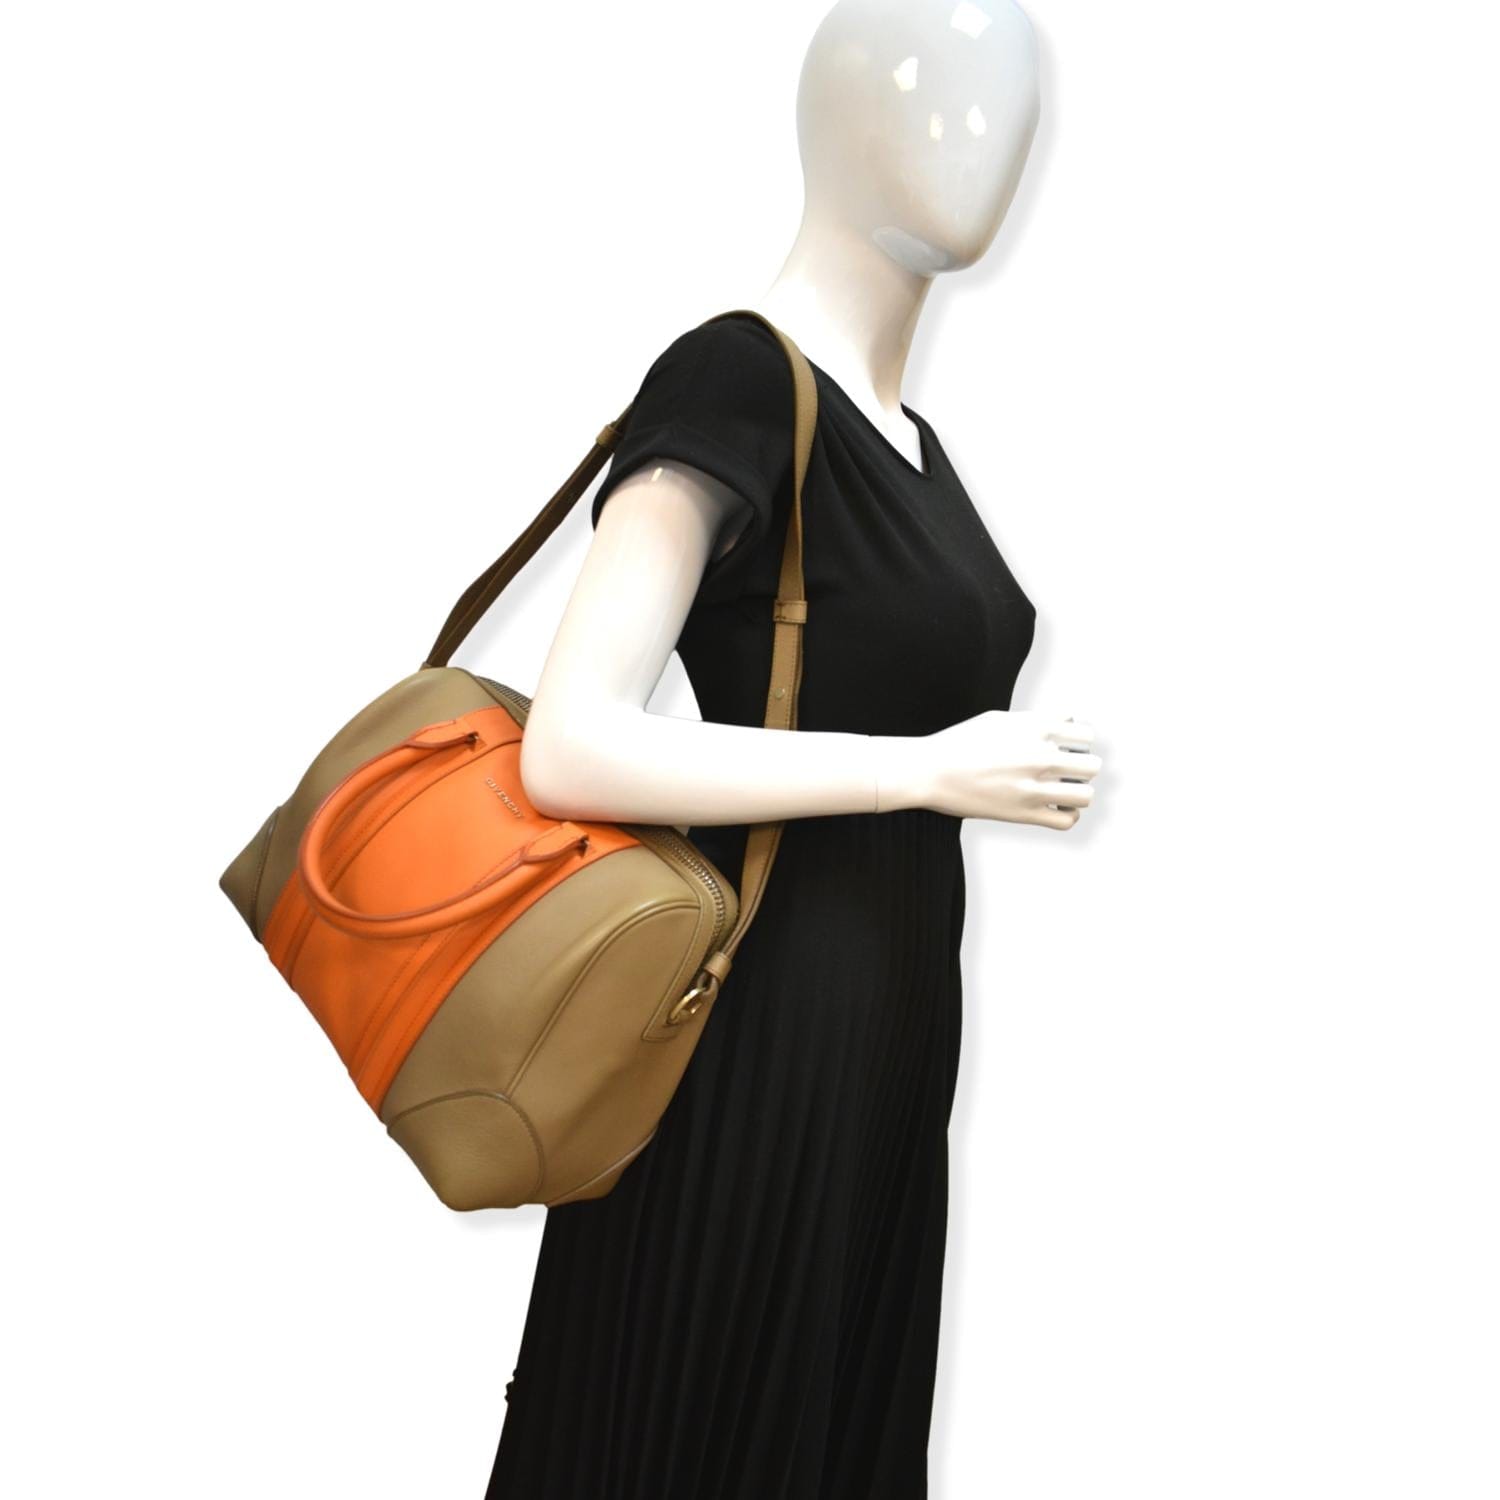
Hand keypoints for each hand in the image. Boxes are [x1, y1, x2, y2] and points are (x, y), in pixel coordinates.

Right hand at [883, 710, 1101, 827]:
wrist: (929, 771)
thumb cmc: (960, 743)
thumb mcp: (999, 719)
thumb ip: (1038, 718)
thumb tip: (1069, 717)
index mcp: (1035, 727)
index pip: (1086, 735)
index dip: (1079, 742)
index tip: (1066, 748)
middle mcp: (1039, 756)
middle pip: (1092, 766)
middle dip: (1082, 769)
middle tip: (1066, 772)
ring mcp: (1033, 787)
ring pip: (1086, 796)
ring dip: (1078, 794)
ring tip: (1063, 792)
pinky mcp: (1023, 814)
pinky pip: (1067, 821)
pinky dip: (1067, 816)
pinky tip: (1054, 808)